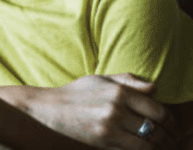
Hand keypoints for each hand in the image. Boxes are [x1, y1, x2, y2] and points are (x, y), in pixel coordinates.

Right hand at [23, 74, 178, 148]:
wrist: (49, 109)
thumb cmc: (76, 93)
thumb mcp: (101, 79)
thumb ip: (128, 81)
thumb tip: (155, 88)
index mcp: (119, 91)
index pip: (158, 110)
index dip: (171, 122)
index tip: (173, 128)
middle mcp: (116, 109)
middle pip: (156, 128)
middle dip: (169, 138)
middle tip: (173, 142)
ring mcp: (109, 127)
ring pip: (147, 144)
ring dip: (158, 148)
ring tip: (160, 148)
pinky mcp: (103, 142)